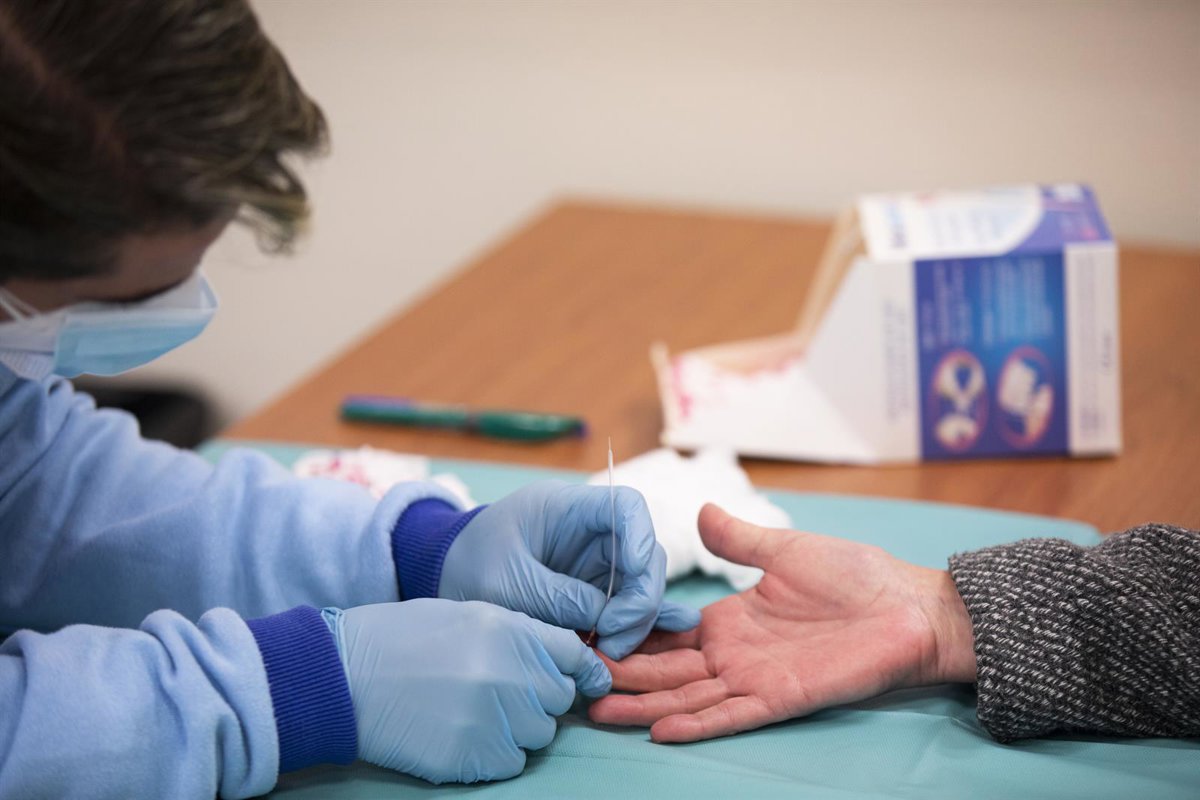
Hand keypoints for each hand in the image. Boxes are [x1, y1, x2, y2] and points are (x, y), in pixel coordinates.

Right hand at [326, 599, 610, 783]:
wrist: (345, 675)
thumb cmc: (403, 638)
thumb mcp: (468, 614)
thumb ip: (521, 635)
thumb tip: (565, 661)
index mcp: (510, 631)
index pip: (576, 655)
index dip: (582, 668)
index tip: (585, 678)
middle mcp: (509, 675)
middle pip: (560, 698)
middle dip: (540, 697)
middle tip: (504, 692)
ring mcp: (492, 720)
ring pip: (539, 735)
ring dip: (520, 728)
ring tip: (478, 711)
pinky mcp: (471, 758)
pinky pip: (511, 763)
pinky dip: (496, 754)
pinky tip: (464, 734)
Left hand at [440, 481, 700, 658]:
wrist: (450, 575)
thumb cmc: (472, 565)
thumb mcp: (508, 584)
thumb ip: (558, 597)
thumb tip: (608, 618)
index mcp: (567, 508)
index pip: (626, 506)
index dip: (641, 536)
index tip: (637, 575)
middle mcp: (592, 532)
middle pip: (643, 552)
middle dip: (641, 595)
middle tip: (615, 636)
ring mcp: (597, 561)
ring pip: (642, 582)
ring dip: (637, 618)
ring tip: (613, 650)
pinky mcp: (595, 589)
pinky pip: (628, 602)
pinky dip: (640, 620)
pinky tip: (671, 631)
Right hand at [588, 504, 975, 741]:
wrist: (909, 606)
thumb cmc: (854, 576)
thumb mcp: (786, 549)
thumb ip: (739, 539)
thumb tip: (699, 513)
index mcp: (730, 619)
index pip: (667, 633)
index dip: (629, 635)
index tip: (586, 633)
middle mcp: (734, 653)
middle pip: (665, 670)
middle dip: (621, 673)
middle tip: (573, 674)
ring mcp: (754, 678)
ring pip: (687, 697)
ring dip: (644, 704)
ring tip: (598, 706)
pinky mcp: (781, 697)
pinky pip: (731, 714)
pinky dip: (696, 723)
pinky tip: (659, 730)